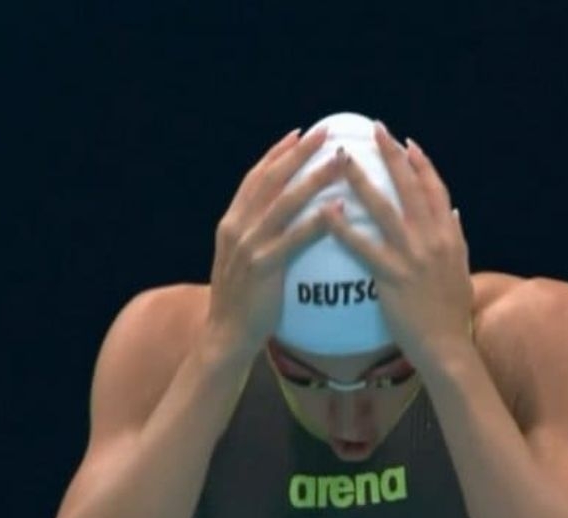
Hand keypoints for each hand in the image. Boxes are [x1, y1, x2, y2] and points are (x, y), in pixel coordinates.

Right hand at [207, 127, 345, 358]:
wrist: (226, 334)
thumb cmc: (243, 300)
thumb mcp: (242, 259)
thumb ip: (257, 235)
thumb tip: (282, 218)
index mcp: (232, 223)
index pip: (256, 178)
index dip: (277, 153)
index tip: (299, 134)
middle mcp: (237, 227)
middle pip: (271, 179)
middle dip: (299, 153)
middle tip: (325, 132)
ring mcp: (249, 246)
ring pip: (285, 202)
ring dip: (314, 178)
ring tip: (340, 161)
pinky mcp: (263, 267)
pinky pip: (294, 238)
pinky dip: (316, 220)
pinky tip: (338, 207)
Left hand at [323, 122, 474, 364]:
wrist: (446, 346)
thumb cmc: (450, 312)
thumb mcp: (461, 270)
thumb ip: (457, 238)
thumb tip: (454, 212)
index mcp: (449, 235)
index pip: (435, 189)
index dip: (421, 164)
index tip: (406, 142)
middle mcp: (432, 239)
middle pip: (410, 188)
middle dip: (392, 155)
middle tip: (375, 129)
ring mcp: (412, 257)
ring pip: (383, 209)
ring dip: (362, 180)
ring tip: (342, 159)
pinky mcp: (391, 277)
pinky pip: (363, 247)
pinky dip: (343, 228)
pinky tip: (325, 211)